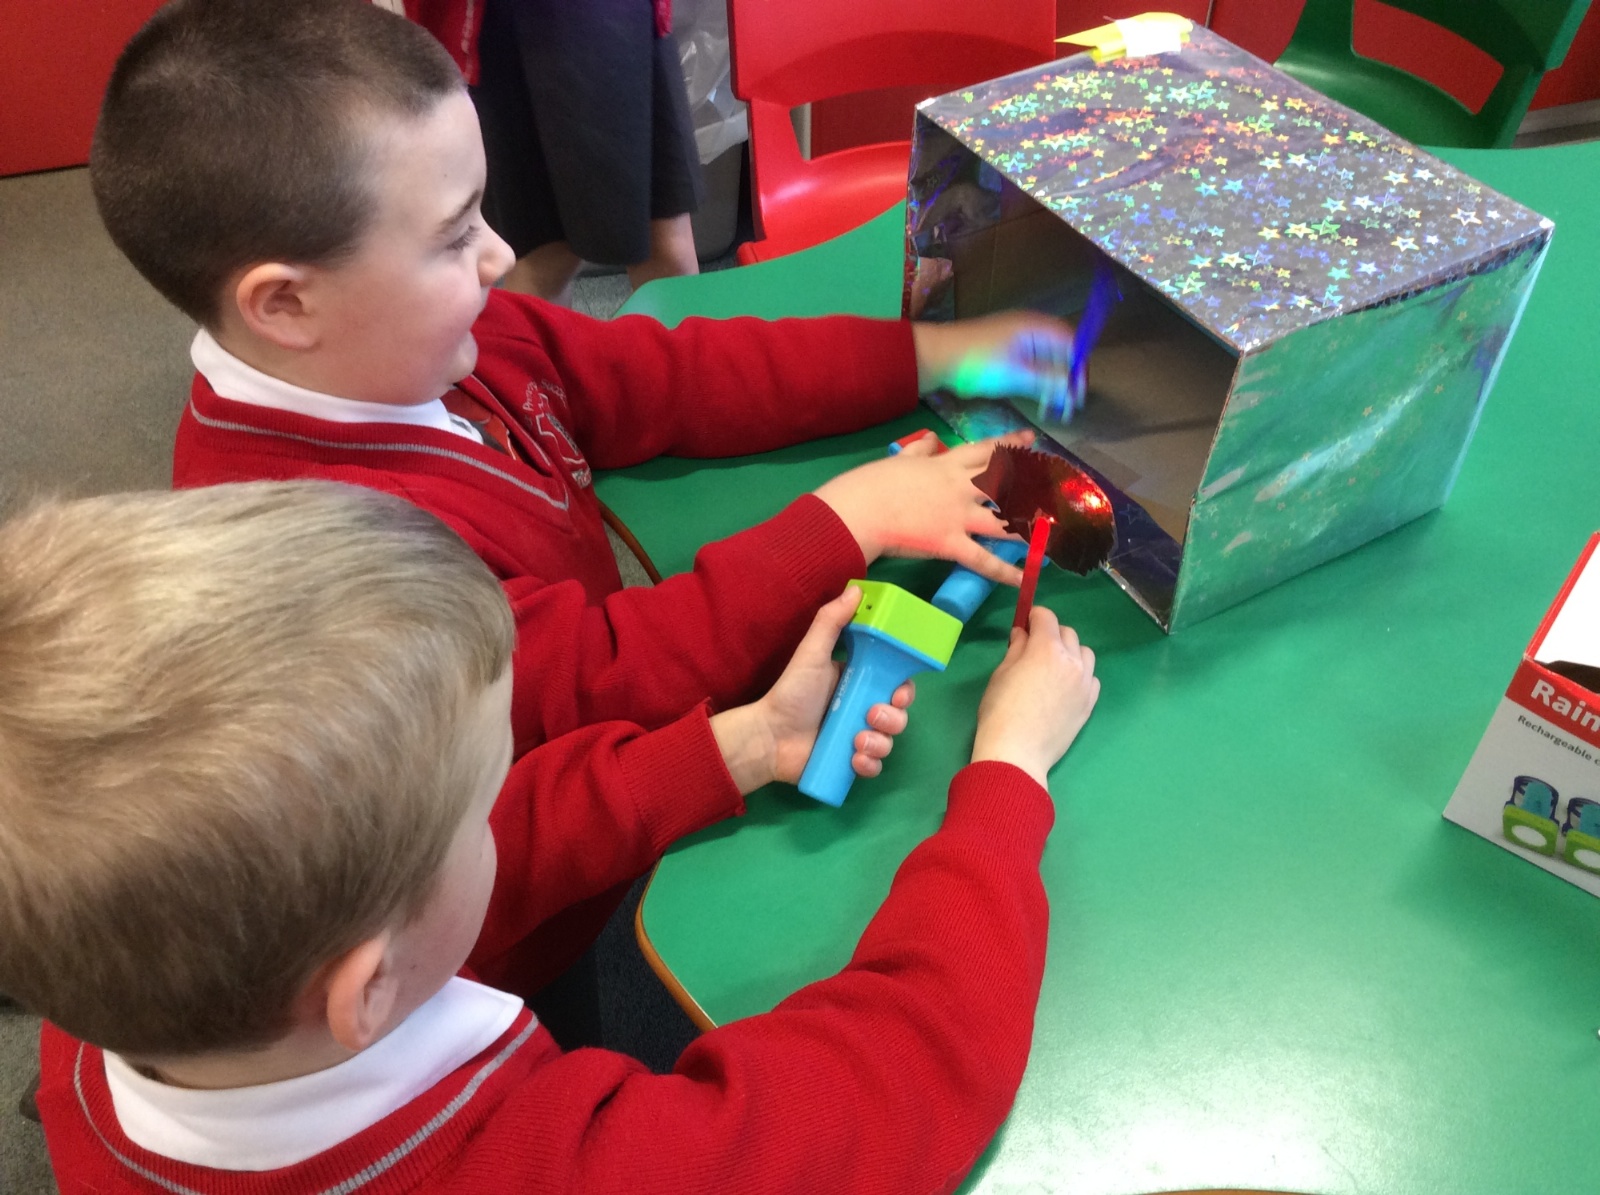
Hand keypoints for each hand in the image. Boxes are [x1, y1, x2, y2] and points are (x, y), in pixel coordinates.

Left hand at [710, 588, 915, 793]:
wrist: (769, 736)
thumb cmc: (791, 693)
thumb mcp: (811, 653)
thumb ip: (831, 622)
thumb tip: (856, 589)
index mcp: (860, 683)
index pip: (897, 686)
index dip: (905, 690)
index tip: (899, 692)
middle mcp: (863, 710)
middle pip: (899, 715)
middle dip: (893, 718)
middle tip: (871, 716)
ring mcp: (858, 738)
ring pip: (889, 742)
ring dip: (879, 742)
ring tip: (855, 741)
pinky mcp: (850, 763)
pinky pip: (874, 767)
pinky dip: (868, 764)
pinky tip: (852, 759)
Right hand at [814, 430, 1035, 585]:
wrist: (860, 509)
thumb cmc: (873, 483)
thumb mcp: (900, 459)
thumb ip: (920, 450)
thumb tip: (930, 439)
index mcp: (946, 465)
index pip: (985, 451)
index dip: (1011, 445)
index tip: (1030, 440)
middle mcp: (960, 488)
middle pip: (1006, 484)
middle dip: (1033, 486)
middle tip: (1056, 489)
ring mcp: (958, 516)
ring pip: (1003, 520)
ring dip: (1030, 527)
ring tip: (1054, 533)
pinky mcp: (950, 543)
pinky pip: (982, 560)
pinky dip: (1004, 571)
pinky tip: (1024, 578)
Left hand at [912, 311, 1078, 418]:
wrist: (937, 357)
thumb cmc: (978, 362)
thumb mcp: (1017, 374)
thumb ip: (1049, 382)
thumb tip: (1074, 392)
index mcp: (1036, 327)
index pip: (1072, 342)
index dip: (1080, 367)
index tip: (1080, 393)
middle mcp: (1030, 329)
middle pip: (1062, 351)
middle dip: (1069, 377)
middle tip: (1069, 405)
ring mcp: (1017, 340)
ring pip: (1047, 360)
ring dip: (1054, 382)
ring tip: (1055, 407)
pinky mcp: (1006, 352)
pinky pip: (1032, 364)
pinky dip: (1040, 381)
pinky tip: (1040, 399)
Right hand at [970, 606, 1098, 786]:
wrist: (1017, 753)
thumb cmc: (1000, 711)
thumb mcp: (1001, 674)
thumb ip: (1016, 649)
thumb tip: (1022, 634)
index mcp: (1047, 649)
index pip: (1046, 617)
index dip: (1034, 616)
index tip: (1025, 623)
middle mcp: (1072, 661)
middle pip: (1068, 633)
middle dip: (1051, 634)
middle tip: (1034, 648)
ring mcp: (1085, 683)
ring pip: (1085, 653)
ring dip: (1070, 652)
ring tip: (1054, 667)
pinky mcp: (1090, 703)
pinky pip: (1092, 678)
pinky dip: (1081, 675)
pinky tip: (1066, 686)